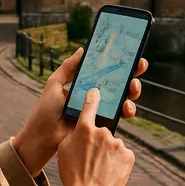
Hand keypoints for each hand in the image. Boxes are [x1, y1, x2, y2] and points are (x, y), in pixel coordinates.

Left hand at [12, 48, 147, 176]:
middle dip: (133, 73)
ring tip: (133, 87)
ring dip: (133, 90)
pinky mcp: (104, 122)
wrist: (45, 135)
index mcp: (86, 83)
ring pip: (124, 97)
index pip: (105, 70)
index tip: (130, 53)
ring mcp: (102, 109)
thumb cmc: (47, 109)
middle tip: (139, 66)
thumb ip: (68, 67)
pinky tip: (126, 106)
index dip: (119, 62)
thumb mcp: (55, 83)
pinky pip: (120, 114)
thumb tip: (82, 49)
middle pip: (119, 82)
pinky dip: (128, 109)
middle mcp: (97, 95)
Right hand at [56, 88, 134, 185]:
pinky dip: (118, 163)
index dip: (93, 97)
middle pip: (103, 133)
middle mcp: (103, 132)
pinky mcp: (129, 155)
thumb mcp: (64, 150)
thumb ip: (74, 135)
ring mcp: (117, 144)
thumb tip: (82, 130)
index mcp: (84, 129)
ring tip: (100, 171)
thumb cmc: (72, 174)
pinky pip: (123, 156)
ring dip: (109, 155)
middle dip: (99, 144)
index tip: (96, 91)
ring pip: (113, 146)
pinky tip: (110, 173)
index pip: (89, 106)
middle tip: (91, 161)